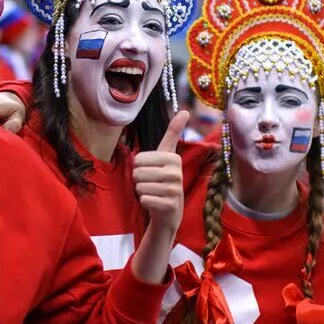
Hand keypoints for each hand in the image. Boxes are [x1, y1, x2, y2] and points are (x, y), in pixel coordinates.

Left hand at [133, 110, 188, 236]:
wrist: (168, 213)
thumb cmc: (162, 181)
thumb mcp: (166, 156)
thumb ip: (173, 133)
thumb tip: (186, 111)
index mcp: (173, 157)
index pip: (138, 159)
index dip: (138, 167)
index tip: (152, 171)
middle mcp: (176, 171)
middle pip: (137, 172)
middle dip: (139, 180)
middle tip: (151, 185)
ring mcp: (174, 189)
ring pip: (139, 186)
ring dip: (142, 192)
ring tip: (154, 193)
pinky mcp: (170, 205)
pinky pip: (144, 199)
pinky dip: (145, 203)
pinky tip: (155, 204)